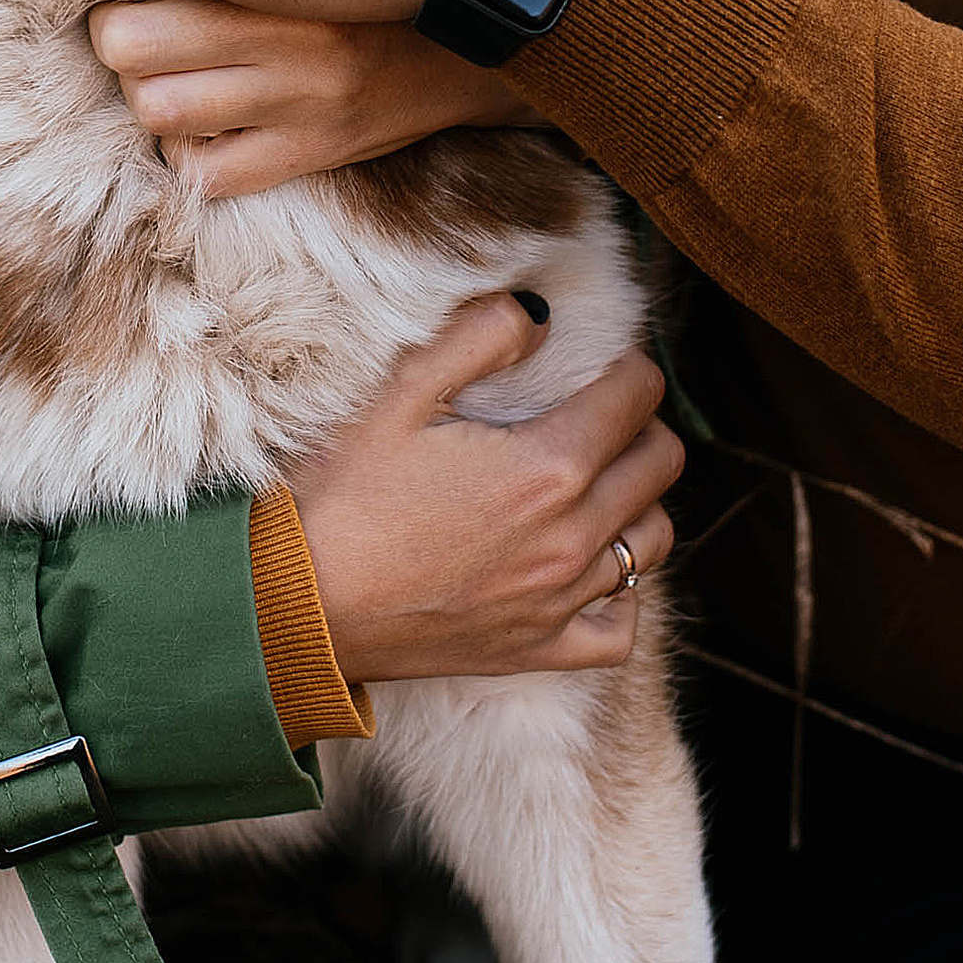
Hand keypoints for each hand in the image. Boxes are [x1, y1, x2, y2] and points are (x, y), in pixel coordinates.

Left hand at [89, 0, 528, 198]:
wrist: (481, 34)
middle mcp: (289, 42)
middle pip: (130, 55)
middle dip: (122, 47)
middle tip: (148, 36)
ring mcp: (300, 107)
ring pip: (160, 114)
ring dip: (155, 100)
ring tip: (180, 78)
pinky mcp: (315, 154)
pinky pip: (210, 177)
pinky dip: (194, 156)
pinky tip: (216, 129)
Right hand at [290, 294, 682, 682]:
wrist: (300, 603)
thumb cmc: (345, 493)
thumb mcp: (401, 391)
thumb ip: (480, 336)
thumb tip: (540, 313)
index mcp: (547, 465)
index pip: (637, 397)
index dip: (630, 369)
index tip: (607, 365)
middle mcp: (571, 535)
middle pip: (661, 464)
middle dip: (643, 426)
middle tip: (604, 416)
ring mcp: (561, 600)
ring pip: (652, 541)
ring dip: (638, 502)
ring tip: (599, 484)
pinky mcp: (539, 649)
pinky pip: (621, 628)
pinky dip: (619, 596)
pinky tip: (587, 569)